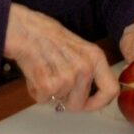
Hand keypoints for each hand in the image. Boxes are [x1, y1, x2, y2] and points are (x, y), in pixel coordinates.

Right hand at [4, 3, 118, 111]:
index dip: (98, 102)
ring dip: (49, 91)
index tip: (88, 103)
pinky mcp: (48, 84)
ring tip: (43, 70)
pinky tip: (34, 73)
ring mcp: (67, 77)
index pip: (111, 91)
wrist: (23, 29)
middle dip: (65, 100)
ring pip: (59, 102)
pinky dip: (36, 91)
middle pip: (79, 104)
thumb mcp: (78, 47)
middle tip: (55, 83)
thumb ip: (88, 68)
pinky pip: (43, 100)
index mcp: (95, 57)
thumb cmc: (46, 34)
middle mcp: (84, 68)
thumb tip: (92, 93)